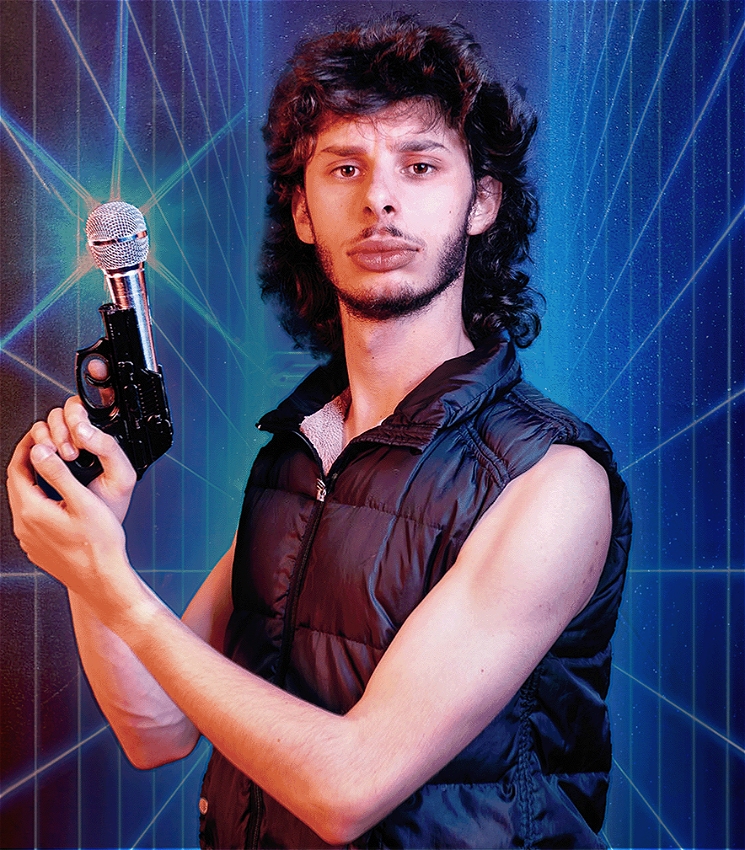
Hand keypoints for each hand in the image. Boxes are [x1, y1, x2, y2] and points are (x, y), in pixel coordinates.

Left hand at [6, 403, 138, 608]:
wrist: (102, 579)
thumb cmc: (100, 544)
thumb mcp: (83, 501)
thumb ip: (59, 474)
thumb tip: (39, 452)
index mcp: (32, 510)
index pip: (17, 469)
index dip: (26, 447)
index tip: (38, 434)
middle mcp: (24, 525)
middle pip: (17, 483)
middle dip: (28, 461)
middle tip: (44, 446)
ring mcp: (29, 538)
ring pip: (23, 500)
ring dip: (33, 481)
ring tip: (52, 468)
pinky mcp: (36, 547)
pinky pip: (30, 517)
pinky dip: (38, 501)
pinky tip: (56, 499)